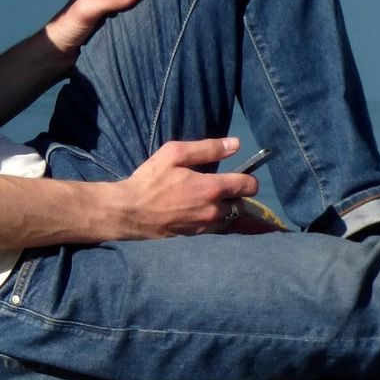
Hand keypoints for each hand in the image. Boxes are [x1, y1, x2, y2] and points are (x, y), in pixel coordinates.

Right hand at [117, 138, 259, 238]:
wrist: (130, 212)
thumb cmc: (151, 180)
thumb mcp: (175, 153)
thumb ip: (208, 148)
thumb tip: (235, 144)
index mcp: (212, 189)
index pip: (248, 186)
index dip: (249, 179)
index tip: (241, 174)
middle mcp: (214, 210)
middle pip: (241, 204)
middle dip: (235, 194)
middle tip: (220, 186)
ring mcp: (205, 226)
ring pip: (229, 217)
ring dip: (226, 208)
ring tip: (209, 198)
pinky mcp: (195, 235)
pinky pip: (215, 227)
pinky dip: (214, 218)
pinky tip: (199, 209)